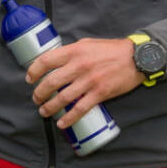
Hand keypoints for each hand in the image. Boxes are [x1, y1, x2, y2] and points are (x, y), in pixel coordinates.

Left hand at [26, 37, 142, 128]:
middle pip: (51, 82)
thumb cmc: (111, 50)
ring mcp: (89, 81)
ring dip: (50, 107)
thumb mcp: (87, 44)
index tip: (29, 79)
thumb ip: (71, 53)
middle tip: (36, 99)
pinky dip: (69, 118)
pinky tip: (61, 123)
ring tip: (44, 111)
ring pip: (63, 98)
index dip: (33, 71)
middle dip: (39, 93)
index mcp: (74, 51)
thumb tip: (55, 62)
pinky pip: (80, 109)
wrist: (137, 57)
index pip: (46, 60)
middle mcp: (79, 66)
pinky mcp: (100, 93)